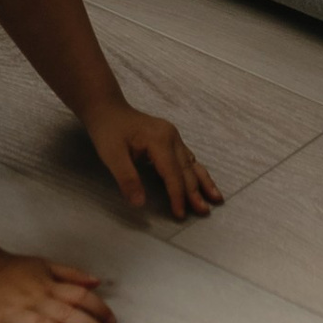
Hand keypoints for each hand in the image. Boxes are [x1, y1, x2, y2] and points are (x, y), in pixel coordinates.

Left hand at [87, 99, 223, 217]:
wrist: (106, 107)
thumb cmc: (107, 131)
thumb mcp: (111, 156)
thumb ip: (127, 179)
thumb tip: (140, 203)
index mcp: (159, 140)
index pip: (173, 173)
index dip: (177, 196)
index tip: (180, 215)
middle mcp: (171, 137)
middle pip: (186, 169)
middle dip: (196, 192)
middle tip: (204, 212)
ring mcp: (173, 136)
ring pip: (191, 162)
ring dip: (203, 181)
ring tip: (216, 198)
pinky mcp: (170, 138)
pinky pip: (187, 157)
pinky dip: (195, 172)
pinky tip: (202, 181)